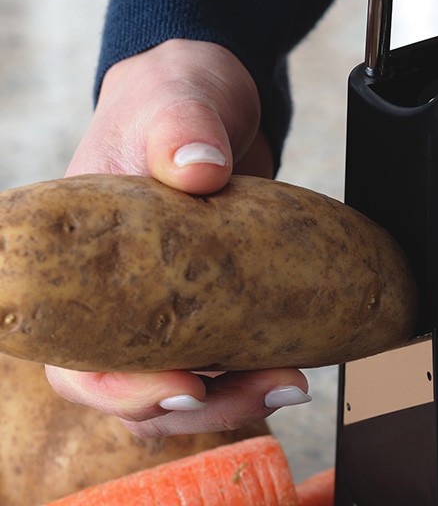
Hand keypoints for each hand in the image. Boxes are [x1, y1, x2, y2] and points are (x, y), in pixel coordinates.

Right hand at [46, 39, 311, 436]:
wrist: (219, 102)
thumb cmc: (173, 98)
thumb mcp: (172, 98)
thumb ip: (179, 126)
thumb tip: (198, 166)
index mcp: (72, 267)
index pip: (73, 360)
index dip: (120, 392)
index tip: (183, 386)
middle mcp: (113, 301)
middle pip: (136, 391)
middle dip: (201, 407)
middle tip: (267, 388)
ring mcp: (164, 310)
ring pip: (187, 389)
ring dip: (237, 399)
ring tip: (291, 384)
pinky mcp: (212, 310)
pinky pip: (227, 361)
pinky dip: (258, 373)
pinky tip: (297, 367)